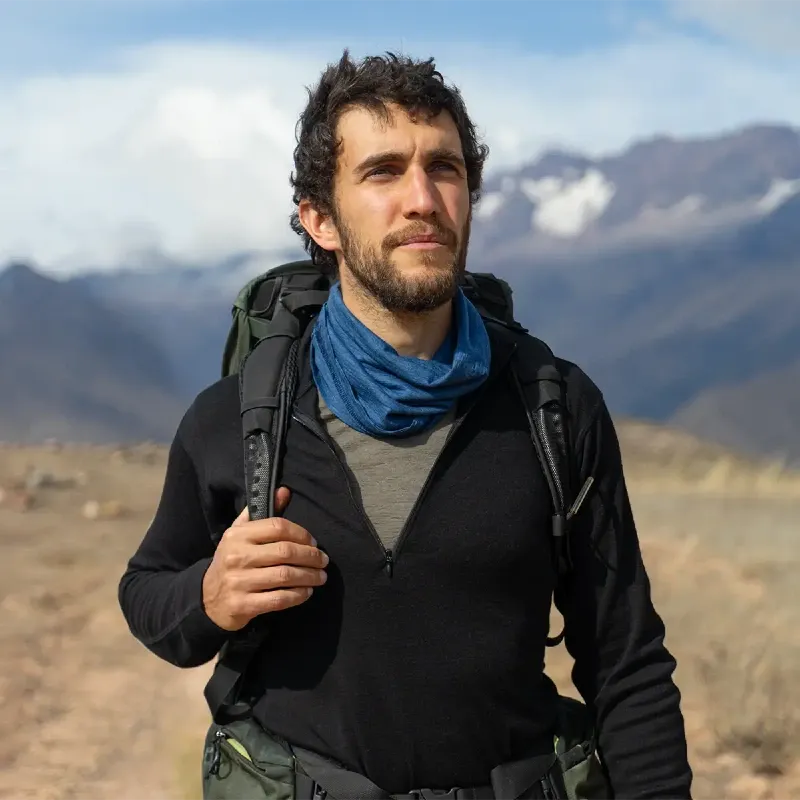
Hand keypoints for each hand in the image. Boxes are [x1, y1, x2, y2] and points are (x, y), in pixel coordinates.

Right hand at [202, 487, 327, 630]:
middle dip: (311, 556)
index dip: (301, 533)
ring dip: (309, 576)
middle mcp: (236, 556)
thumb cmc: (232, 561)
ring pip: (285, 576)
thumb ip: (264, 512)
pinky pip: (279, 599)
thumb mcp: (241, 534)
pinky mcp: (242, 605)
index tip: (313, 542)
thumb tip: (285, 491)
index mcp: (237, 535)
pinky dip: (298, 595)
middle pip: (285, 552)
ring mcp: (238, 582)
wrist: (207, 599)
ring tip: (320, 577)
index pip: (277, 527)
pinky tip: (306, 592)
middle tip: (323, 561)